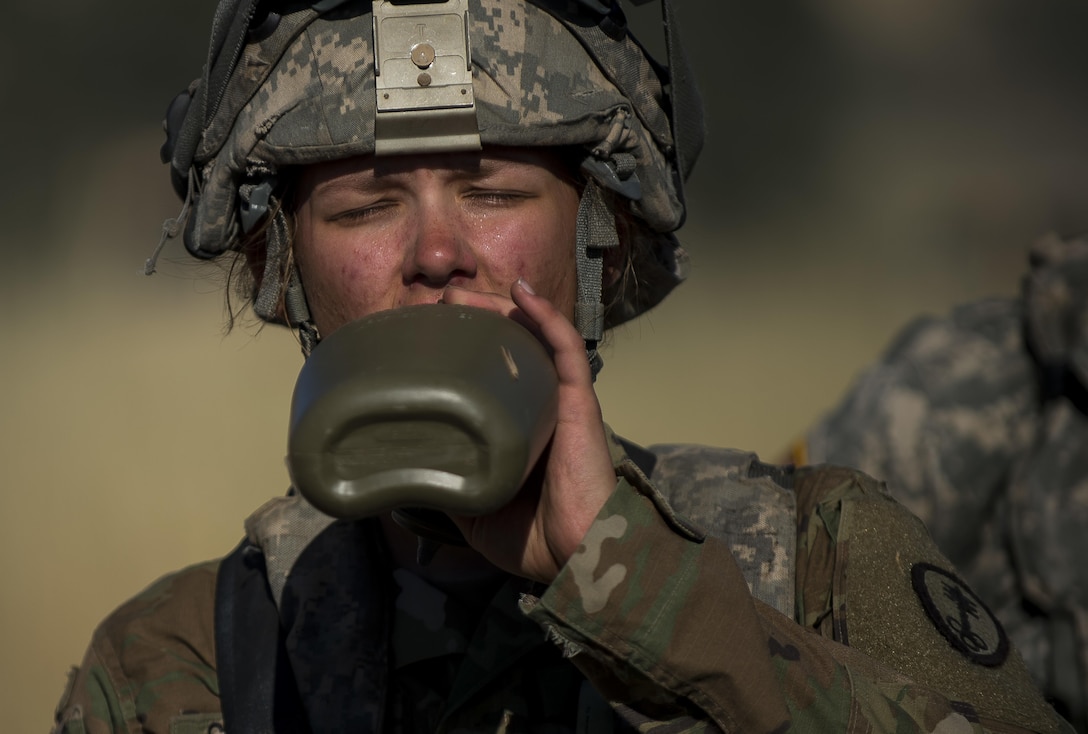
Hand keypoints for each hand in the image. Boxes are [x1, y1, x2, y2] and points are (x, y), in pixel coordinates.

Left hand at [440, 280, 618, 583]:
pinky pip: (565, 347)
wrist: (576, 555)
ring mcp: (561, 400)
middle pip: (510, 347)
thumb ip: (451, 488)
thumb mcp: (475, 511)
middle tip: (439, 305)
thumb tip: (404, 477)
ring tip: (462, 294)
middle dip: (476, 319)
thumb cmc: (535, 539)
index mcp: (520, 428)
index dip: (464, 351)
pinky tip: (522, 293)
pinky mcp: (578, 400)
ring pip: (533, 337)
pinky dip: (545, 316)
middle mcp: (541, 407)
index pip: (494, 376)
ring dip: (501, 308)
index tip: (428, 337)